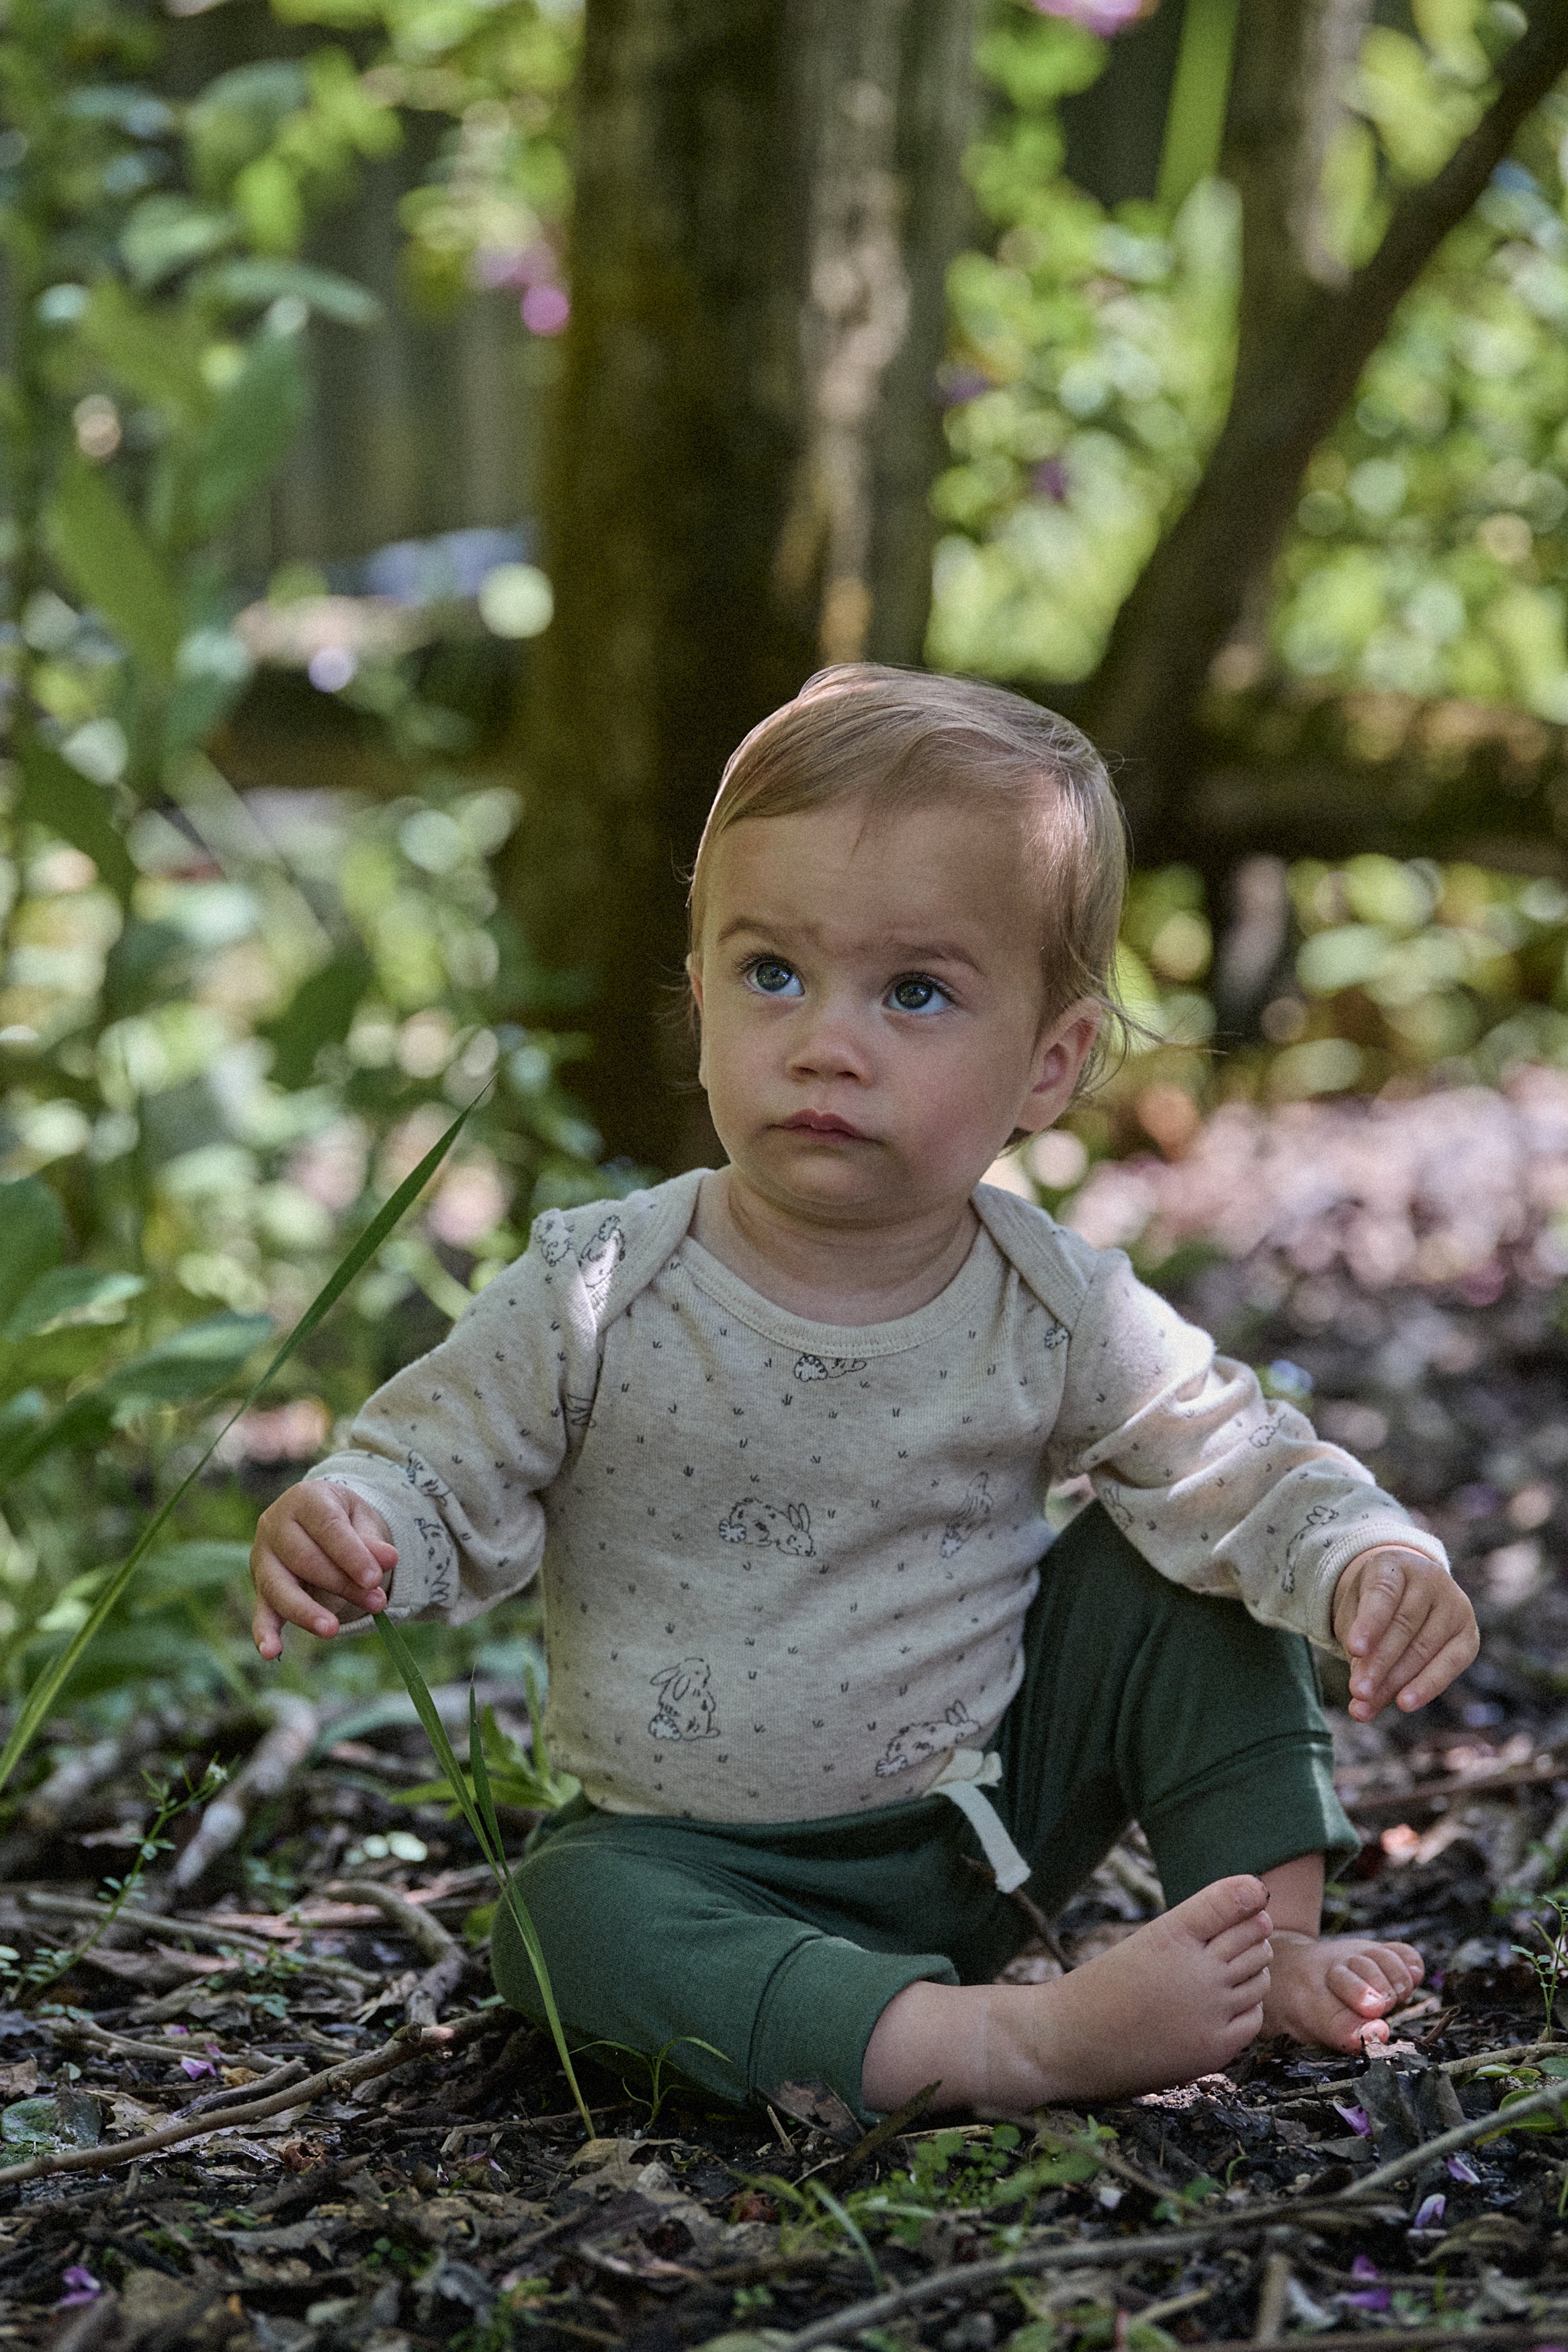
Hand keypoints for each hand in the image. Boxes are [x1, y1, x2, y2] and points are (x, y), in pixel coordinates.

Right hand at [251, 1481, 395, 1660]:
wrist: (318, 1520)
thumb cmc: (344, 1520)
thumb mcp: (362, 1520)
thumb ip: (372, 1540)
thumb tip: (389, 1558)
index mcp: (304, 1499)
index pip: (327, 1527)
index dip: (351, 1554)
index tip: (375, 1577)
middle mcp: (274, 1525)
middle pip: (305, 1559)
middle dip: (342, 1584)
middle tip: (377, 1602)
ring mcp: (262, 1557)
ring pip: (280, 1587)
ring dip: (307, 1612)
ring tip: (332, 1630)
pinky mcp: (260, 1587)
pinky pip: (261, 1611)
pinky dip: (265, 1633)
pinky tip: (271, 1652)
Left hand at [1332, 1546, 1477, 1720]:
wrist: (1407, 1593)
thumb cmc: (1373, 1606)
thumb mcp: (1355, 1613)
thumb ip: (1358, 1647)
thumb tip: (1361, 1697)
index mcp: (1394, 1566)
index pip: (1383, 1593)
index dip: (1369, 1622)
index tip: (1354, 1649)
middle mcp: (1431, 1580)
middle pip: (1403, 1626)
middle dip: (1377, 1664)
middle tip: (1357, 1692)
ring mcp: (1455, 1605)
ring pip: (1423, 1648)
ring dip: (1394, 1682)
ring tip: (1367, 1705)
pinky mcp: (1469, 1634)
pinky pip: (1450, 1663)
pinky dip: (1427, 1686)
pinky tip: (1404, 1703)